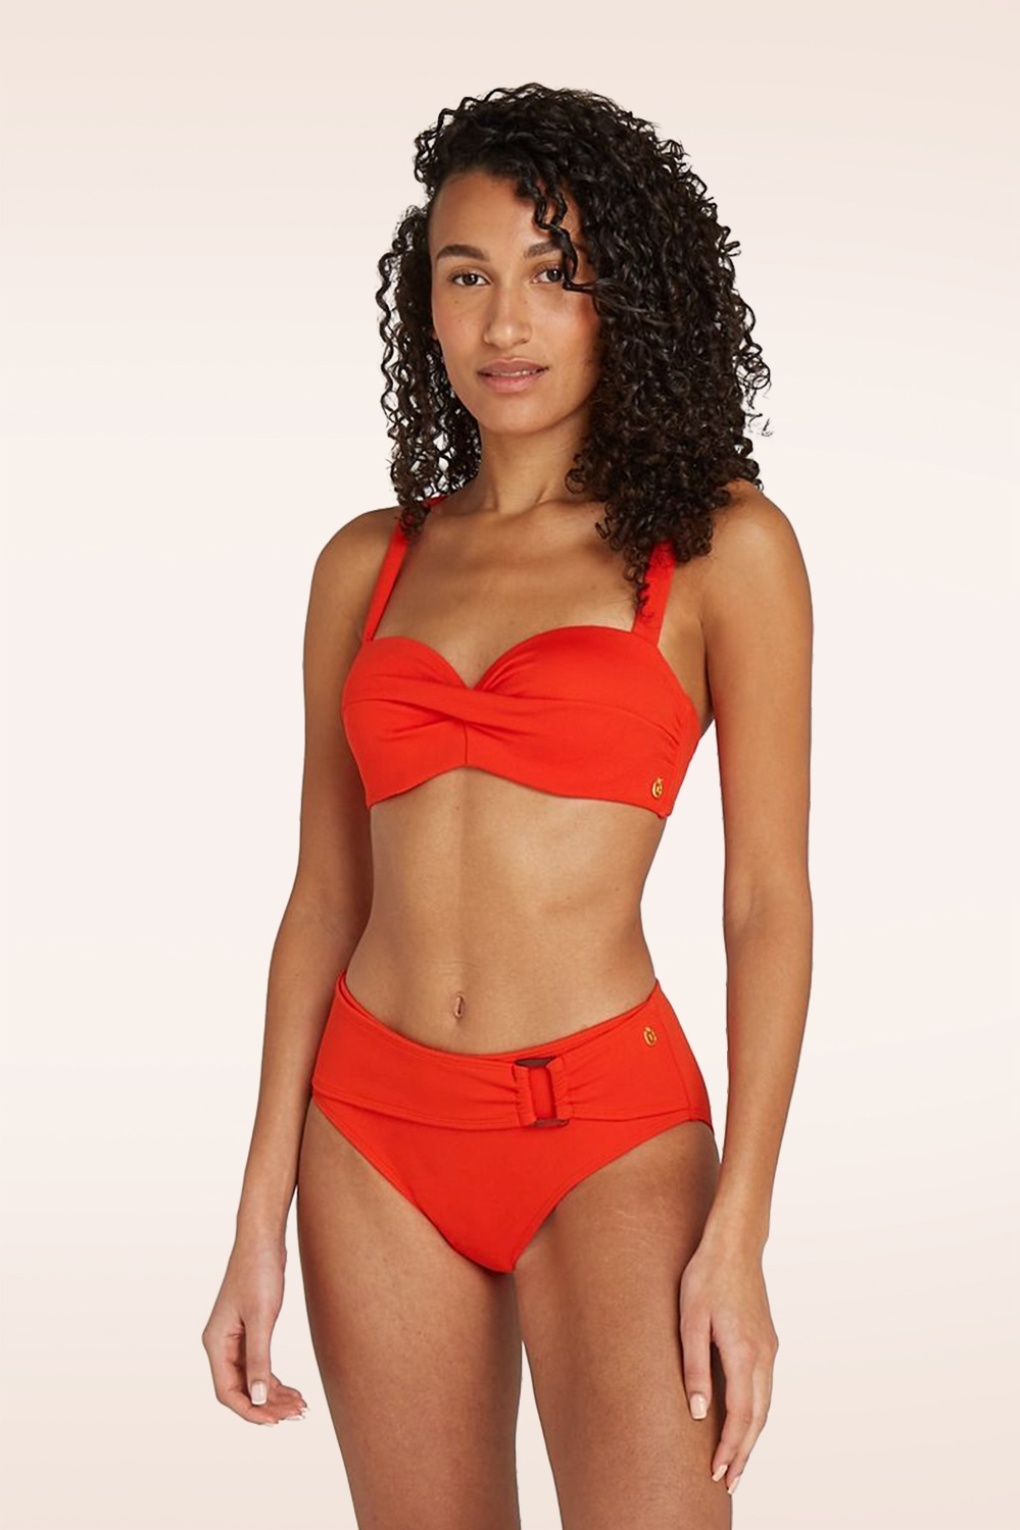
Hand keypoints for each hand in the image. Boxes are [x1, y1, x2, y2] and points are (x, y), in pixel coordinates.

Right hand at [201, 1234, 307, 1424]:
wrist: (263, 1239)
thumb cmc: (259, 1272)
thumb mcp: (262, 1317)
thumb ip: (259, 1359)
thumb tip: (259, 1399)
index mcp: (216, 1343)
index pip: (227, 1392)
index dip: (251, 1411)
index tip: (276, 1421)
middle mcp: (221, 1344)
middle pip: (240, 1389)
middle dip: (267, 1405)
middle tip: (297, 1413)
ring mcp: (234, 1338)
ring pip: (251, 1379)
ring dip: (273, 1395)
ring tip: (300, 1406)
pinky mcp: (248, 1331)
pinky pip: (257, 1365)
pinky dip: (274, 1379)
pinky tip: (292, 1389)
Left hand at [678, 1238, 778, 1494]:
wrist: (735, 1244)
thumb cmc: (707, 1277)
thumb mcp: (690, 1319)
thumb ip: (694, 1366)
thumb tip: (699, 1412)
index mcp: (743, 1353)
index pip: (740, 1416)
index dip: (729, 1448)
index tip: (717, 1473)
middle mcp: (763, 1356)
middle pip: (758, 1418)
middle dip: (743, 1453)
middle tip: (728, 1483)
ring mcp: (769, 1348)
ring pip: (765, 1405)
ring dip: (752, 1437)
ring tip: (736, 1461)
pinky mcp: (767, 1341)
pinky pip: (765, 1388)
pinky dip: (756, 1413)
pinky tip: (744, 1421)